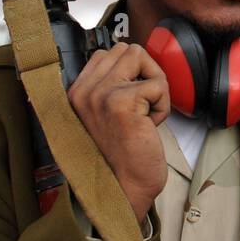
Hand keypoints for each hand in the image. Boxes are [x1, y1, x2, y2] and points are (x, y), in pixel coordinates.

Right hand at [67, 42, 169, 221]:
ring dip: (154, 85)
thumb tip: (135, 60)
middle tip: (143, 106)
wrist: (123, 190)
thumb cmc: (121, 157)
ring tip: (145, 114)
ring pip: (141, 56)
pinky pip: (157, 84)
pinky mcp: (122, 102)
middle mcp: (84, 90)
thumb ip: (111, 87)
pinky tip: (149, 127)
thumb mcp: (105, 115)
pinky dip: (162, 105)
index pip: (108, 52)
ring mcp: (100, 94)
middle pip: (127, 49)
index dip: (131, 72)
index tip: (133, 102)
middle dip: (145, 73)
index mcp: (77, 91)